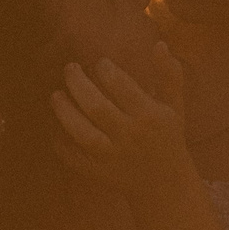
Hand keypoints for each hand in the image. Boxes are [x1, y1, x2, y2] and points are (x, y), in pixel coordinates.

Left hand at [51, 48, 190, 199]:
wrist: (165, 184)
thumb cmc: (168, 137)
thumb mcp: (175, 107)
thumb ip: (169, 76)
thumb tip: (159, 44)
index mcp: (151, 117)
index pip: (123, 88)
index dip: (106, 71)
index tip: (99, 63)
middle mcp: (131, 137)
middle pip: (97, 107)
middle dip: (78, 84)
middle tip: (69, 68)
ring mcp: (113, 158)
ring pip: (82, 133)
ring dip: (64, 111)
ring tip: (55, 95)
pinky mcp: (99, 173)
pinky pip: (73, 157)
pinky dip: (60, 142)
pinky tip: (54, 124)